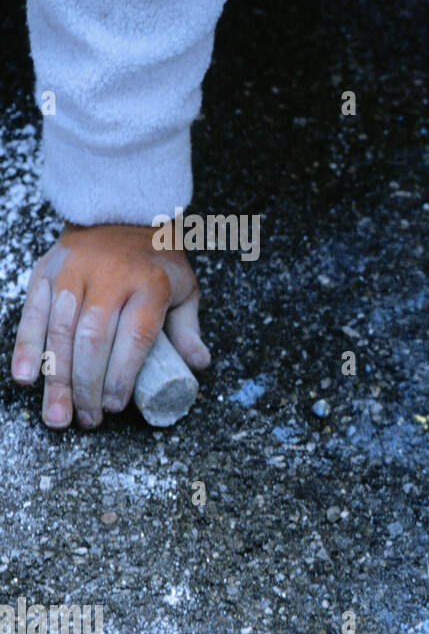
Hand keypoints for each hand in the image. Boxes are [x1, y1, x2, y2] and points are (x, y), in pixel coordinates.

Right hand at [10, 223, 209, 428]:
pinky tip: (26, 379)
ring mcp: (73, 275)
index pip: (135, 337)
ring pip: (60, 332)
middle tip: (87, 420)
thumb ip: (188, 329)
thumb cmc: (158, 261)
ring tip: (59, 416)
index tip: (116, 406)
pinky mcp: (46, 273)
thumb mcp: (184, 290)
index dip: (122, 375)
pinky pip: (32, 314)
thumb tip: (198, 366)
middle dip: (87, 386)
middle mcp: (109, 279)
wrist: (122, 212)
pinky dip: (26, 348)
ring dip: (57, 378)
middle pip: (93, 340)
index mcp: (149, 285)